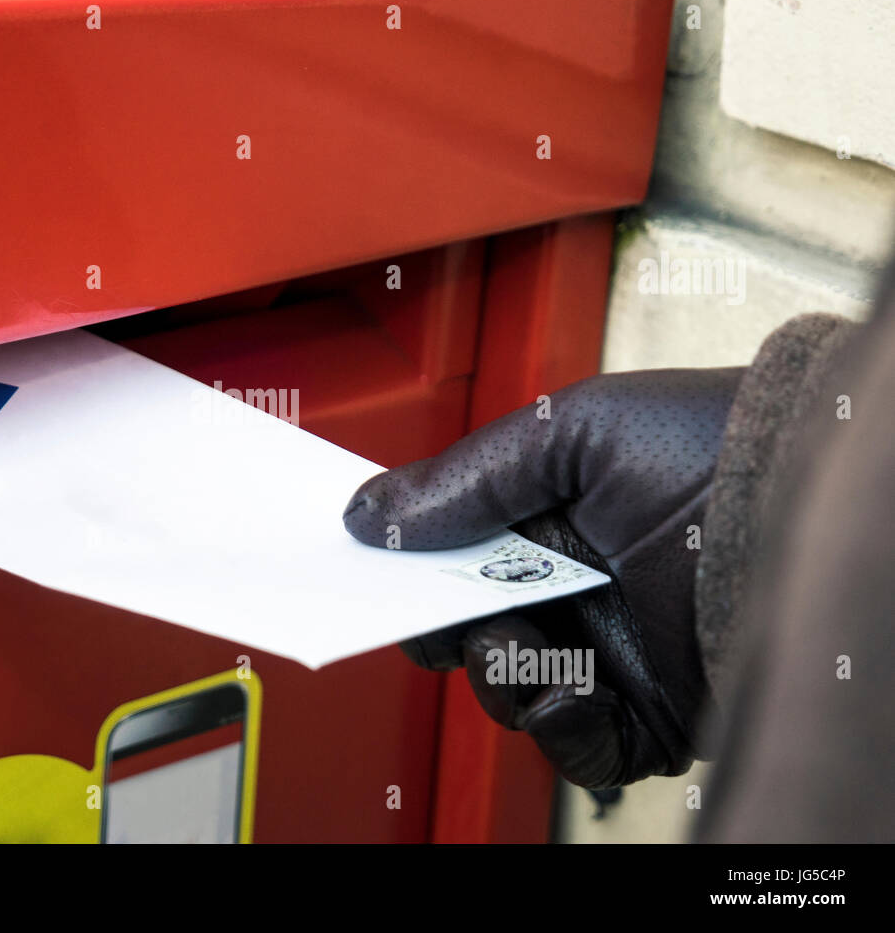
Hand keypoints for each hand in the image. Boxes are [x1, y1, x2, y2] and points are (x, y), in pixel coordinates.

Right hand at [342, 367, 741, 787]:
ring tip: (531, 644)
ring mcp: (607, 654)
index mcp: (545, 524)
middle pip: (467, 634)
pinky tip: (575, 686)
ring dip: (501, 675)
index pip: (451, 562)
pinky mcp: (647, 714)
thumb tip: (372, 513)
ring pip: (509, 695)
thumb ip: (465, 477)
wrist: (808, 498)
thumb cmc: (711, 446)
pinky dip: (560, 726)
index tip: (380, 576)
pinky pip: (574, 746)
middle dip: (450, 630)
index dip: (413, 574)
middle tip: (463, 612)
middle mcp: (572, 591)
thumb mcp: (568, 435)